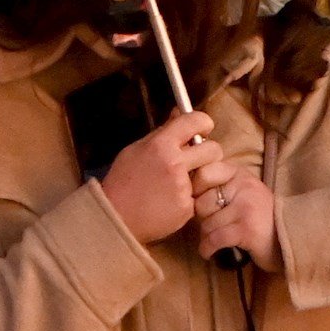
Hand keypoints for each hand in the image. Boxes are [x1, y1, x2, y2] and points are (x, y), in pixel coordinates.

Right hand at [100, 109, 217, 242]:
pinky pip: (199, 195)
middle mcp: (175, 164)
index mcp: (160, 145)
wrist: (116, 218)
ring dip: (201, 174)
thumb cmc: (123, 181)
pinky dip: (189, 197)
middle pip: (213, 149)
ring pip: (209, 173)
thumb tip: (180, 112)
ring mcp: (183, 187)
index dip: (203, 123)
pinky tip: (172, 200)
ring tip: (181, 181)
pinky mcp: (187, 207)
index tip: (202, 129)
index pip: (195, 121)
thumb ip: (162, 131)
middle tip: (196, 159)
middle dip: (208, 152)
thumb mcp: (136, 149)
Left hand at [191, 161, 282, 271]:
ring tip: (215, 240)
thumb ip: (221, 186)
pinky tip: (209, 252)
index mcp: (240, 174)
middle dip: (202, 218)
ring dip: (206, 237)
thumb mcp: (243, 193)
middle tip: (212, 225)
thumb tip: (186, 190)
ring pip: (207, 223)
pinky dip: (207, 249)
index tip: (199, 200)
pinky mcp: (246, 229)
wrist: (288, 240)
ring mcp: (246, 207)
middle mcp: (244, 186)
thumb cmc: (261, 218)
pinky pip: (214, 238)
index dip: (195, 189)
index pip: (205, 172)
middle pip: (202, 202)